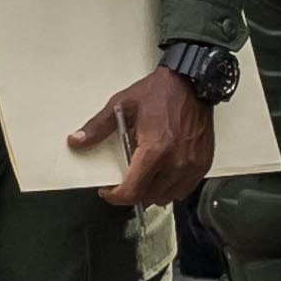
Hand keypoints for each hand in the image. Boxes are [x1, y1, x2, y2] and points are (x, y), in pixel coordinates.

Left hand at [74, 64, 213, 211]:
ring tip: (145, 176)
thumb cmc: (160, 93)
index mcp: (155, 150)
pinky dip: (171, 188)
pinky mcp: (203, 163)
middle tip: (125, 180)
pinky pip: (184, 189)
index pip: (133, 191)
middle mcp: (175, 162)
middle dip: (133, 193)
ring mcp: (192, 165)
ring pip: (167, 196)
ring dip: (152, 192)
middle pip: (149, 197)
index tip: (109, 191)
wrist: (191, 83)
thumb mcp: (123, 105)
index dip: (116, 196)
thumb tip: (77, 141)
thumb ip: (98, 127)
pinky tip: (163, 174)